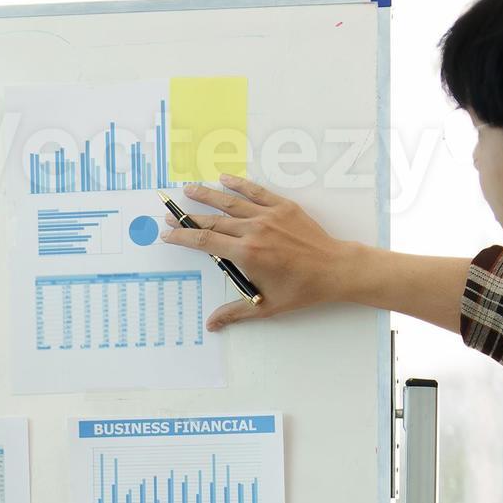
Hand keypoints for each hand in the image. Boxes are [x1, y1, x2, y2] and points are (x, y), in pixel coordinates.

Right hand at [157, 174, 364, 331]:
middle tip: (171, 214)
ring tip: (189, 189)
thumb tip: (211, 324)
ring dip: (207, 195)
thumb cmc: (302, 289)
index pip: (205, 242)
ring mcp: (269, 216)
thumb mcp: (266, 306)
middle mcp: (254, 231)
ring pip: (230, 203)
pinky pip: (256, 193)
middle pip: (213, 221)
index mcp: (247, 254)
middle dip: (189, 218)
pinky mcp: (283, 207)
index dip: (183, 237)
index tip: (168, 235)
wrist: (334, 269)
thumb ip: (234, 312)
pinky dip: (239, 185)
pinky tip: (225, 179)